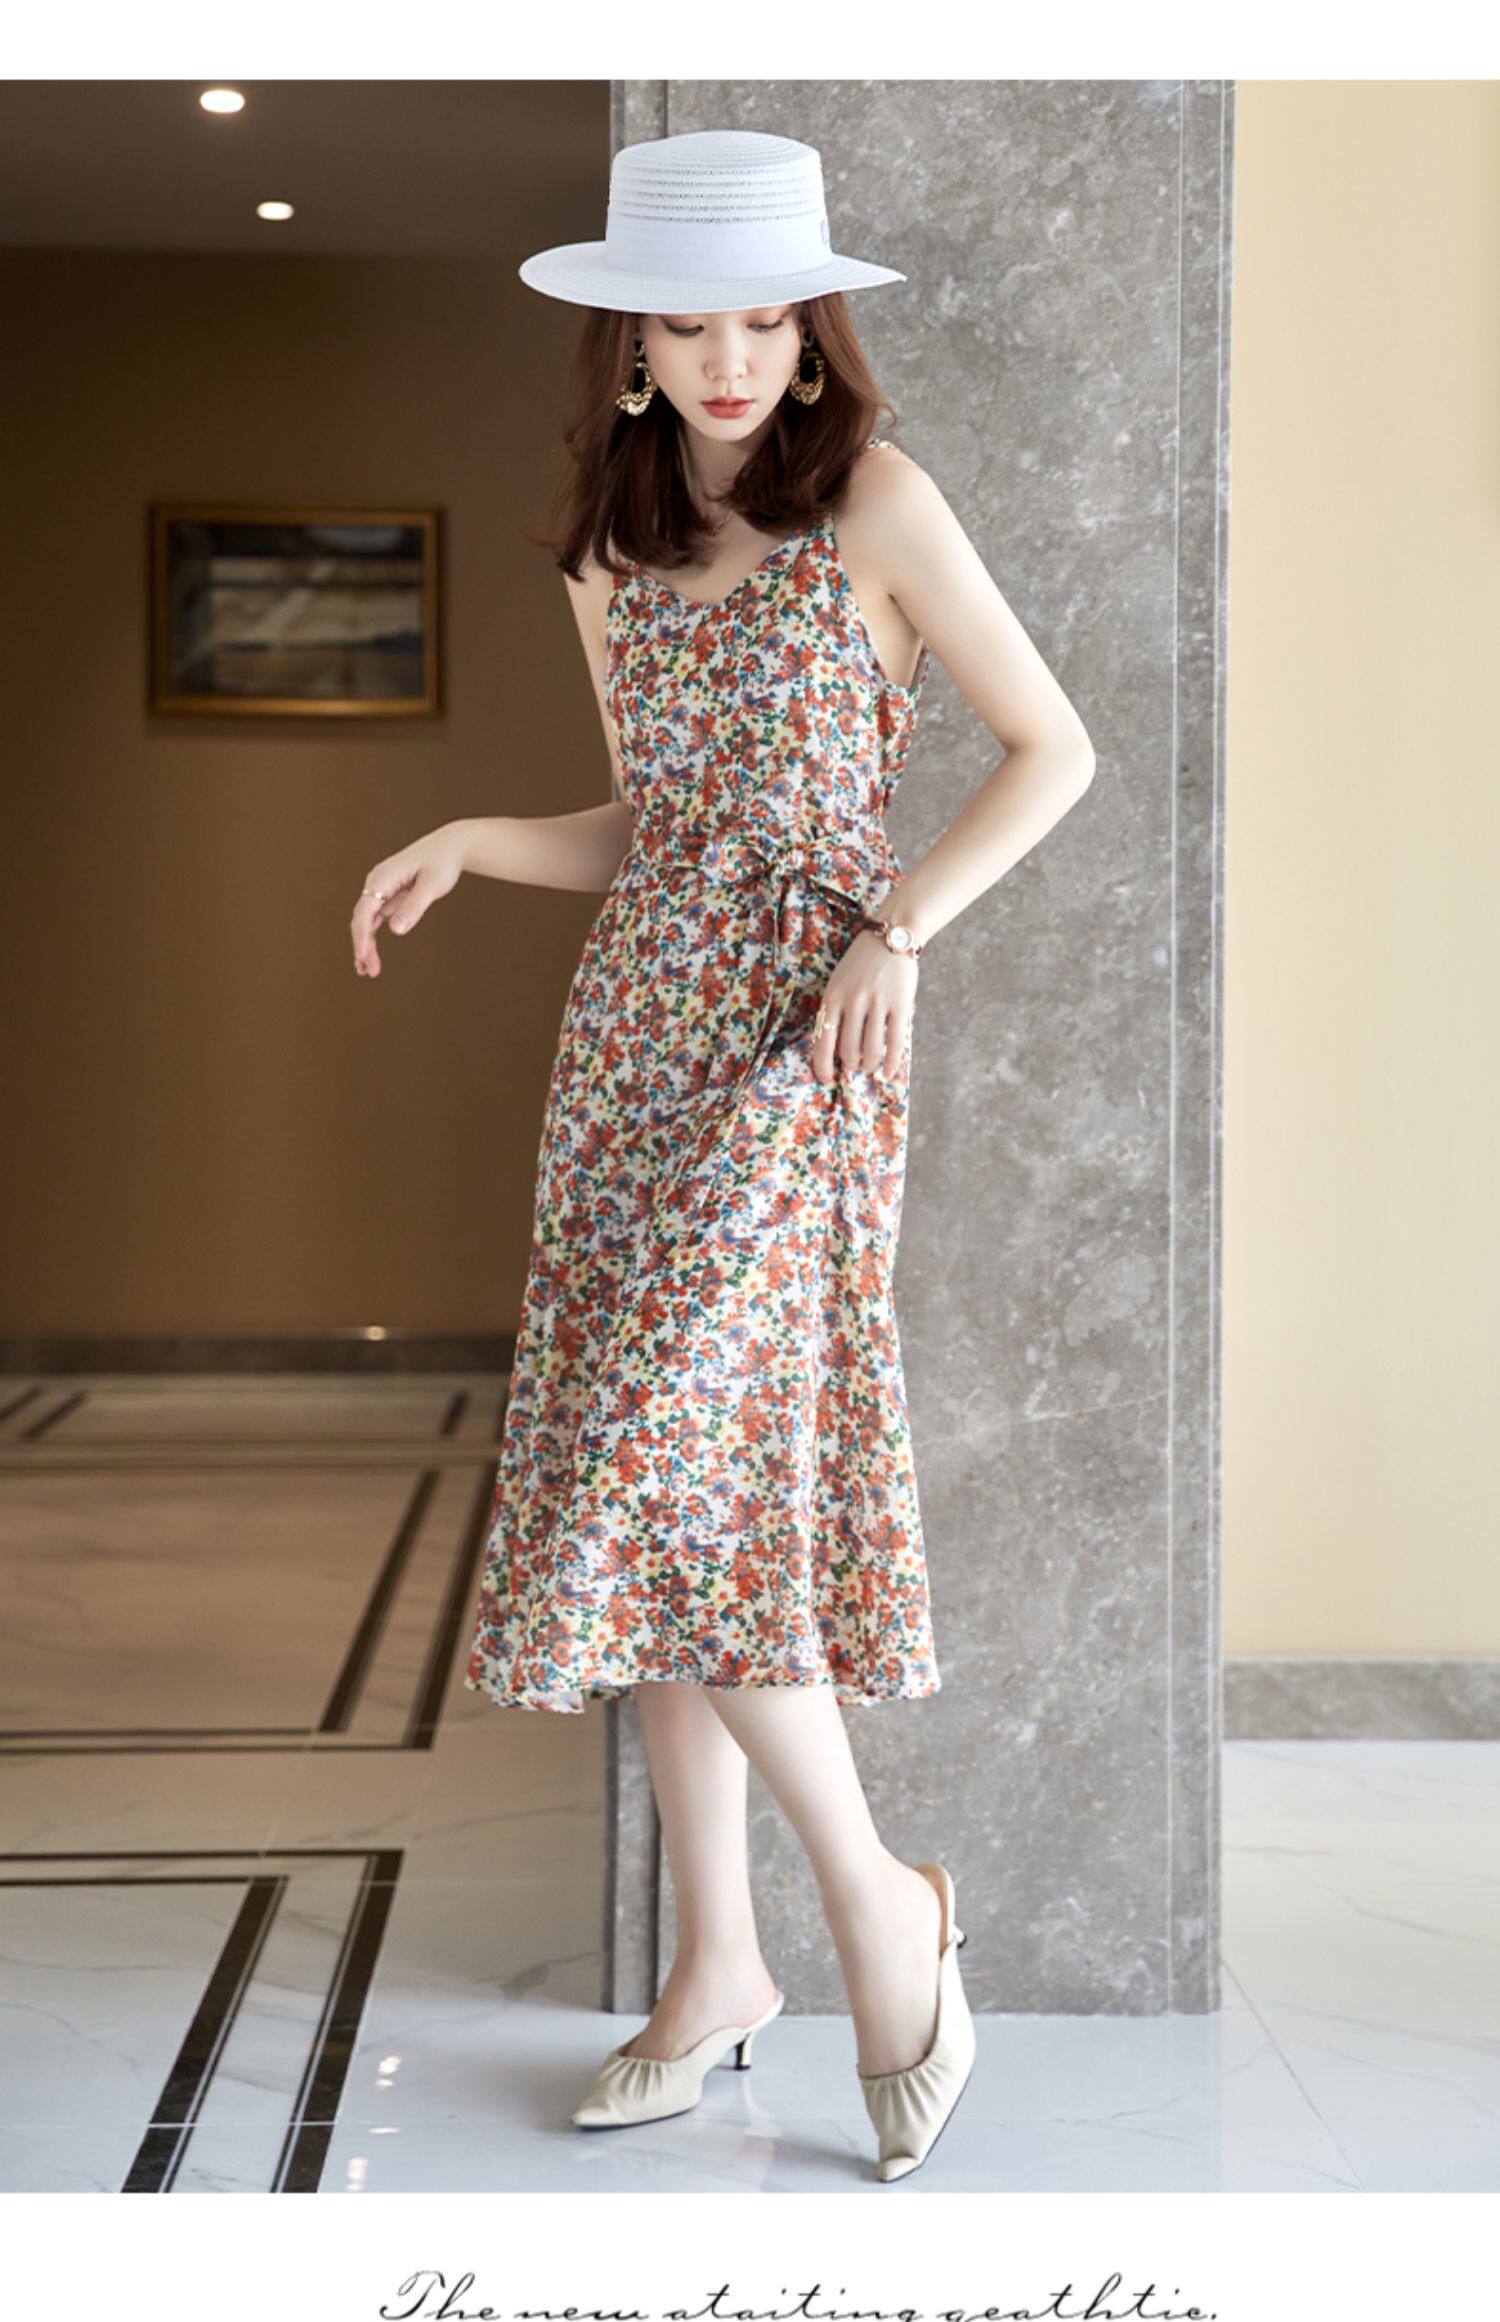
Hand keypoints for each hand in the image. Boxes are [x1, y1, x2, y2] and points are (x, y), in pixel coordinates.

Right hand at [351, 822, 467, 977]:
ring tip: (368, 971)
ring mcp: (381, 889)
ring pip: (366, 921)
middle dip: (363, 946)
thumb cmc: (442, 862)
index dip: (361, 937)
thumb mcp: (432, 885)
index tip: (363, 958)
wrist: (450, 846)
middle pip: (361, 919)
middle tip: (369, 973)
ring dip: (365, 945)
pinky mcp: (388, 895)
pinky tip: (372, 956)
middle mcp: (376, 883)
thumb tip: (395, 930)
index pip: (364, 912)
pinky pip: (375, 919)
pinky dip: (373, 937)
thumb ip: (414, 907)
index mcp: (381, 878)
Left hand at [810, 927, 918, 1087]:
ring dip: (869, 1065)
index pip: (823, 1041)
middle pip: (848, 1050)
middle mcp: (853, 1001)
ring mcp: (877, 1003)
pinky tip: (889, 1072)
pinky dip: (891, 1063)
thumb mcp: (839, 982)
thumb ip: (835, 1010)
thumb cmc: (862, 964)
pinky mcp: (900, 1004)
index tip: (827, 1079)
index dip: (823, 1066)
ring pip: (871, 1050)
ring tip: (870, 1066)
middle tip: (855, 1066)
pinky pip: (895, 1042)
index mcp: (833, 996)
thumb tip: (834, 1049)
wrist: (892, 936)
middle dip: (851, 1065)